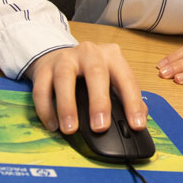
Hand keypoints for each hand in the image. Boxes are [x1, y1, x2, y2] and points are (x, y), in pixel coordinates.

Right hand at [24, 40, 146, 134]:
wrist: (60, 55)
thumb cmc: (91, 72)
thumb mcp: (112, 78)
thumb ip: (125, 97)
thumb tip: (140, 120)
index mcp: (112, 56)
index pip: (126, 78)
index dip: (133, 102)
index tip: (136, 125)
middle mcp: (90, 53)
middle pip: (96, 73)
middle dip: (99, 102)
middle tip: (100, 127)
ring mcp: (65, 58)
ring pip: (65, 78)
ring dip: (67, 106)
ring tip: (70, 129)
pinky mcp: (44, 68)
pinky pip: (42, 88)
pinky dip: (46, 109)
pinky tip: (53, 125)